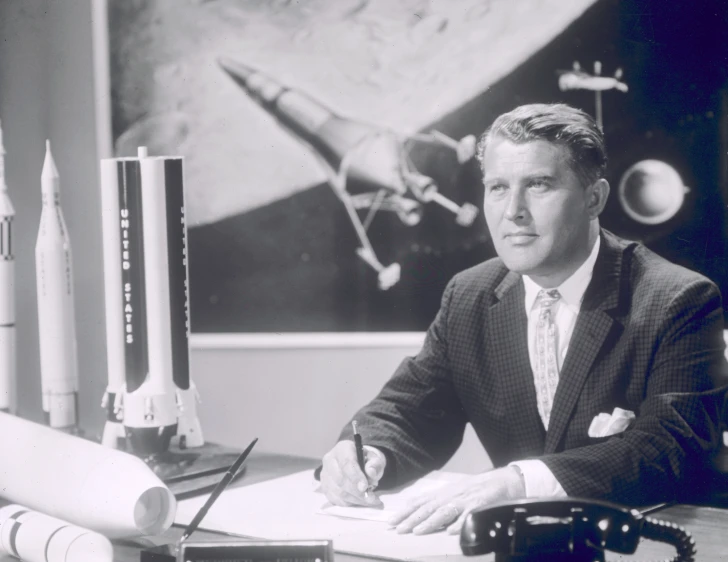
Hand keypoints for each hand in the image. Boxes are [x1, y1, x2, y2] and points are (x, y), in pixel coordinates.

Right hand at [320, 440, 385, 506]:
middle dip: (357, 492)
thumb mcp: (374, 459)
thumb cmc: (365, 461)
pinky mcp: (324, 487)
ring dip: (355, 499)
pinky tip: (360, 502)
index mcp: (342, 448)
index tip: (365, 487)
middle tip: (371, 498)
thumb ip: (375, 464)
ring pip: (338, 491)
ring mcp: (325, 475)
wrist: (357, 463)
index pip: (346, 463)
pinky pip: (335, 499)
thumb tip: (370, 472)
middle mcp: (329, 460)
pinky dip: (349, 503)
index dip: (355, 476)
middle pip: (340, 479)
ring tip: (369, 500)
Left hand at [389, 466, 525, 534]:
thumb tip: (420, 513)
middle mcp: (451, 495)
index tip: (392, 522)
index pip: (421, 503)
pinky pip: (468, 515)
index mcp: (444, 493)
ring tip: (418, 531)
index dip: (406, 512)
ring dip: (430, 522)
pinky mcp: (480, 505)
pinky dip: (460, 523)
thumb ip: (439, 503)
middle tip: (398, 529)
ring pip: (445, 512)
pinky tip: (452, 532)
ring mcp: (465, 500)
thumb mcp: (455, 493)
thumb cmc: (477, 489)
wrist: (503, 480)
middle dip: (412, 519)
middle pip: (428, 508)